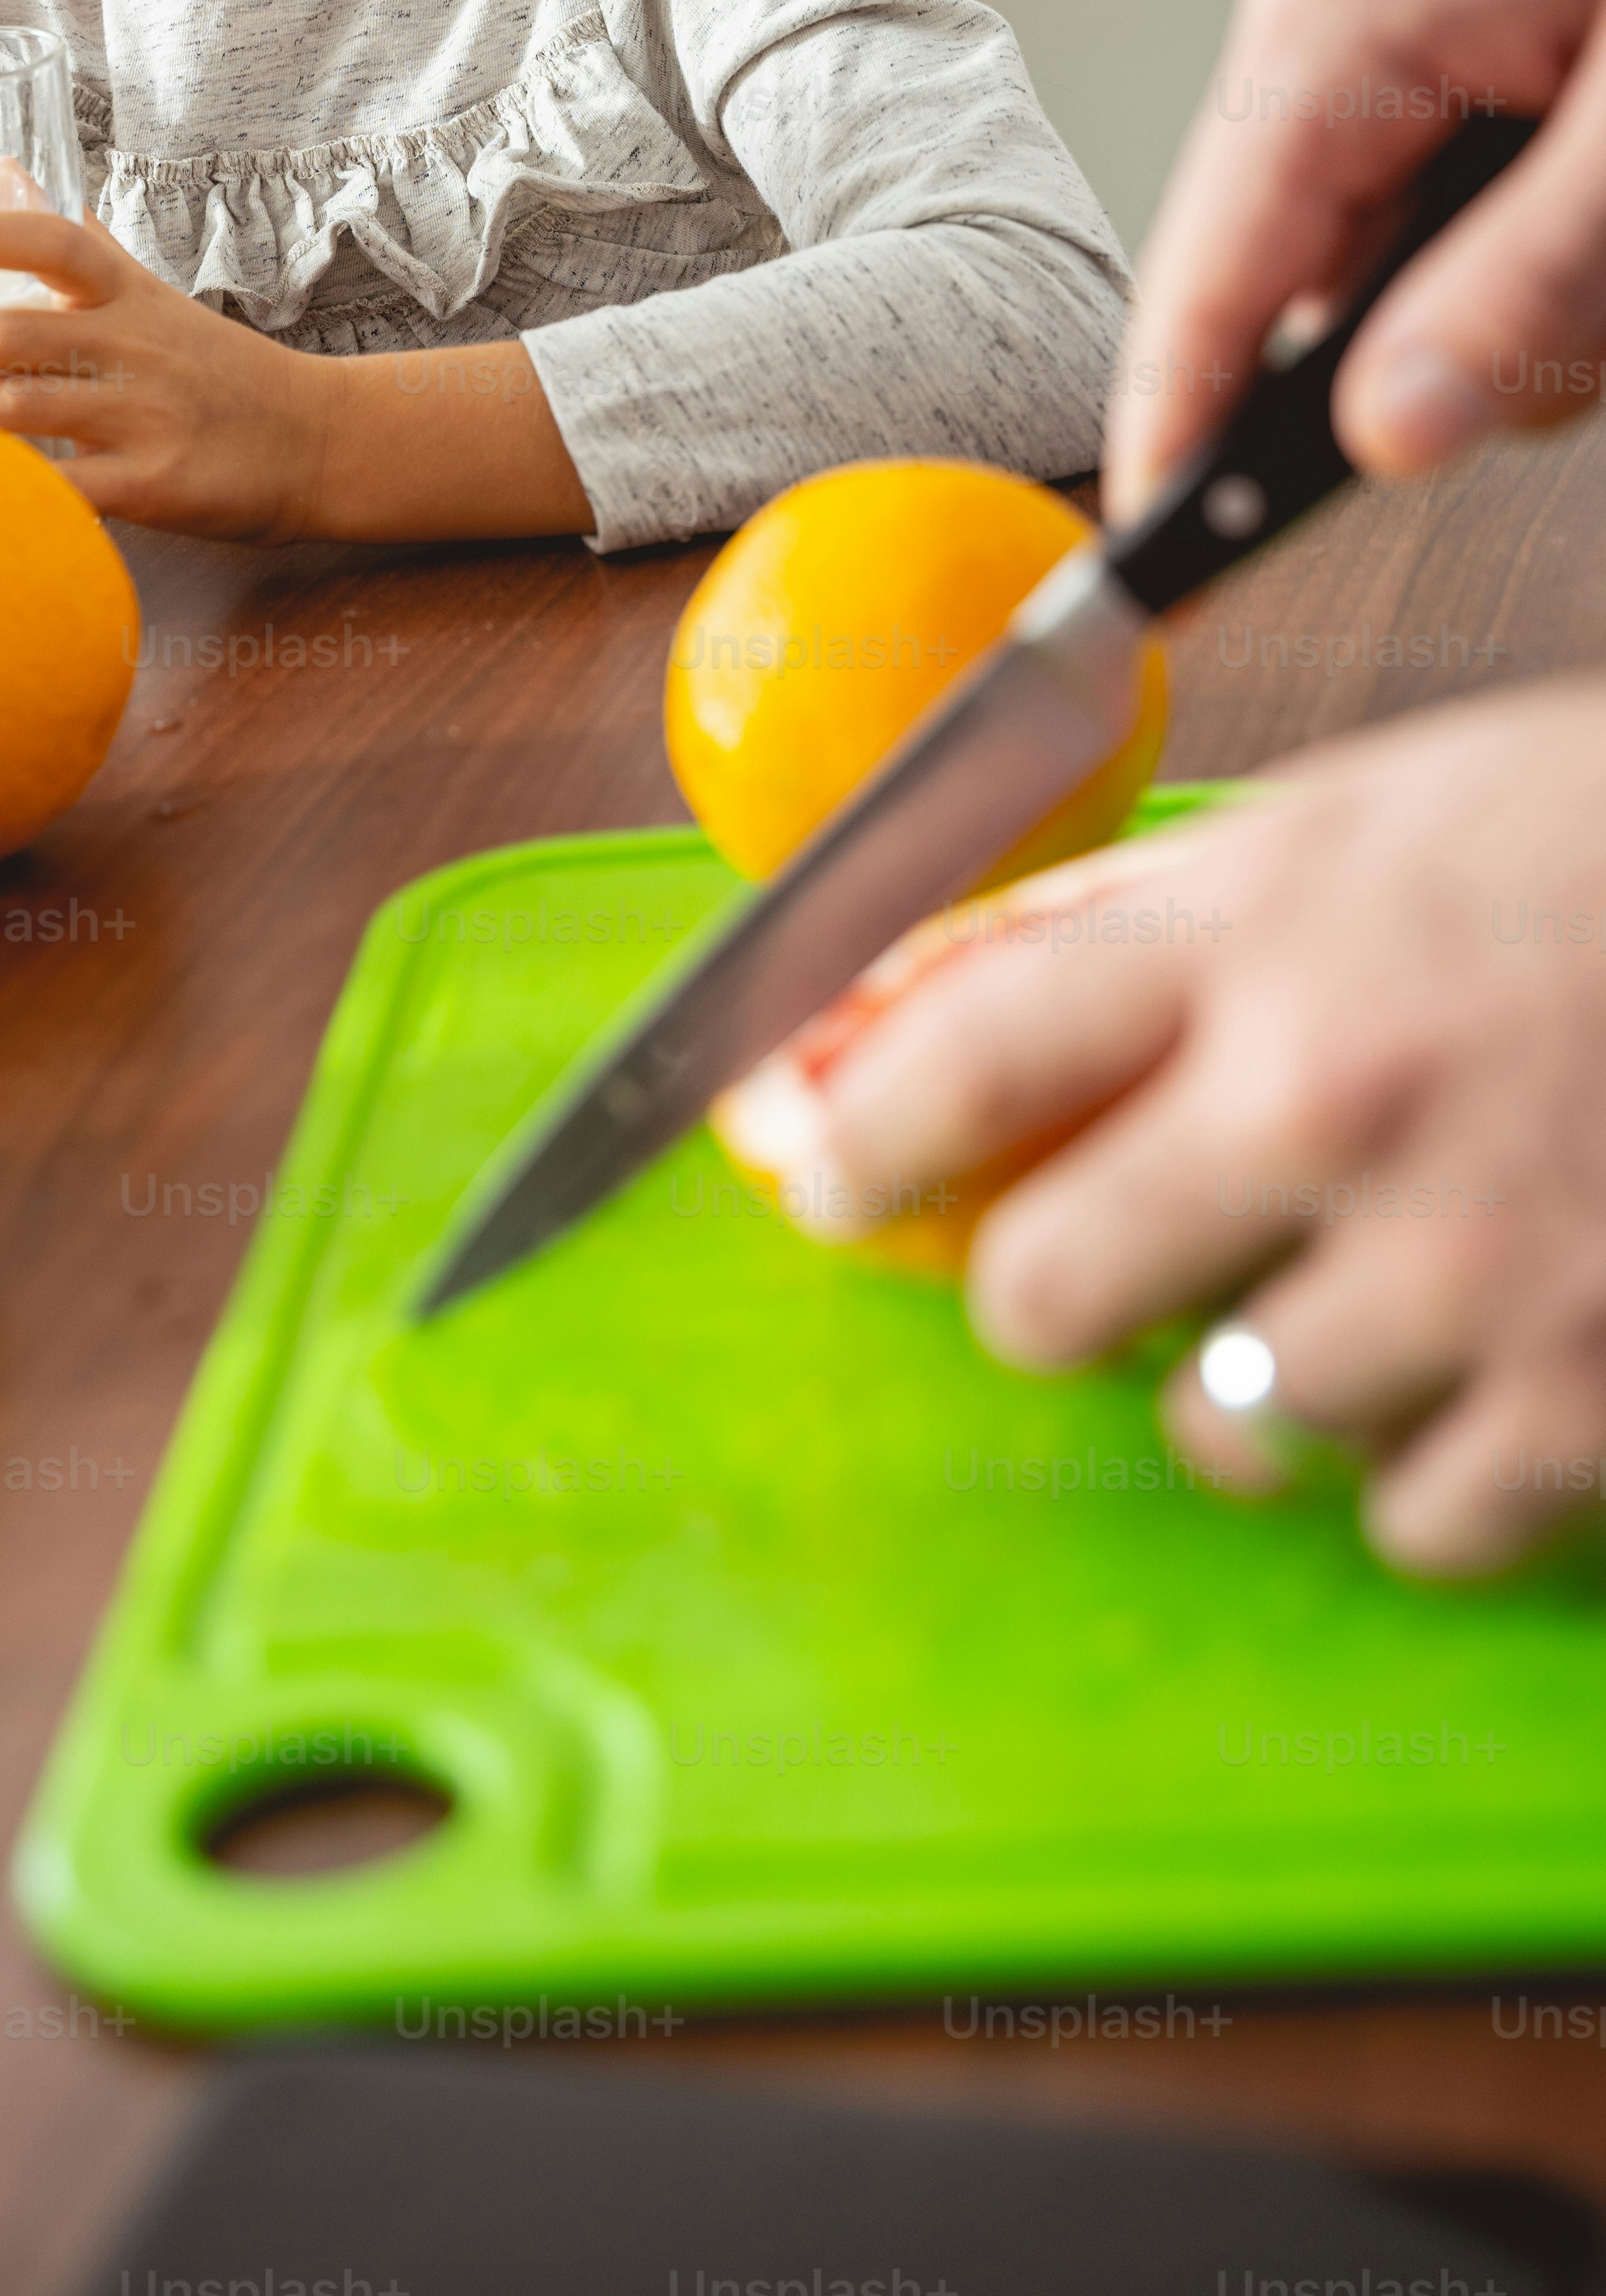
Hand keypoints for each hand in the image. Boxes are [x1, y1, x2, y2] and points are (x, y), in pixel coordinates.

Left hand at [0, 193, 332, 538]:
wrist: (318, 439)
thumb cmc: (217, 366)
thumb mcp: (149, 290)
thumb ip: (74, 239)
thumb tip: (9, 166)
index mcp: (126, 293)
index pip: (52, 243)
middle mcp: (132, 346)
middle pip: (17, 333)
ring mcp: (144, 417)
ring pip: (27, 409)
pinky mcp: (155, 487)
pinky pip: (66, 491)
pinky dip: (5, 493)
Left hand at [716, 680, 1605, 1575]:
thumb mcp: (1370, 812)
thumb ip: (1159, 919)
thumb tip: (939, 999)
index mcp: (1266, 933)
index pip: (962, 1048)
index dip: (847, 1130)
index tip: (807, 1175)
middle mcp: (1333, 1104)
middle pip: (1048, 1289)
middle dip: (1045, 1293)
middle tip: (1094, 1272)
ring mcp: (1465, 1268)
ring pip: (1224, 1427)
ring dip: (1256, 1387)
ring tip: (1362, 1298)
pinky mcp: (1587, 1401)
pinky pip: (1407, 1522)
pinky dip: (1424, 1477)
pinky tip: (1485, 1373)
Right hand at [1109, 0, 1605, 523]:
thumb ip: (1522, 288)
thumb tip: (1386, 437)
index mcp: (1336, 4)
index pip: (1211, 275)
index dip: (1178, 436)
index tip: (1164, 567)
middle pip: (1317, 260)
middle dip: (1456, 337)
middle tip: (1593, 316)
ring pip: (1400, 220)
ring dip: (1529, 271)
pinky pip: (1445, 150)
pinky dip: (1538, 198)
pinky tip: (1604, 164)